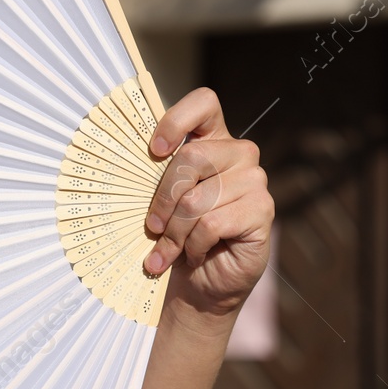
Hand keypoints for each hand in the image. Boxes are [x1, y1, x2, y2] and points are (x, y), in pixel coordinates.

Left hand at [143, 87, 274, 317]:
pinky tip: (196, 255)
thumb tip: (125, 161)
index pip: (204, 103)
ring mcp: (255, 181)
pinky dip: (194, 246)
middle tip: (153, 227)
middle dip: (163, 199)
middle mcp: (239, 154)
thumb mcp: (160, 204)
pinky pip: (211, 222)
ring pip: (197, 198)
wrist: (200, 286)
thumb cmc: (176, 239)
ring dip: (175, 232)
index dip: (176, 120)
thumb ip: (156, 178)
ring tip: (173, 249)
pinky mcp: (262, 210)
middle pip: (191, 156)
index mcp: (212, 141)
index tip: (155, 150)